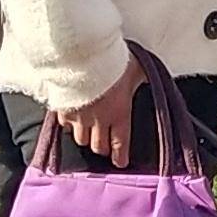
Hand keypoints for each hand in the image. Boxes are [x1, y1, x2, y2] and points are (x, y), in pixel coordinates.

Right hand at [48, 45, 170, 166]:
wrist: (83, 54)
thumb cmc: (113, 61)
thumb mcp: (137, 68)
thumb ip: (143, 77)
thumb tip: (153, 77)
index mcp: (119, 113)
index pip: (120, 145)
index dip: (119, 157)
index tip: (120, 162)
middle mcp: (99, 120)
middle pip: (98, 146)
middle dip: (102, 147)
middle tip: (105, 144)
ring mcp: (79, 116)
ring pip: (80, 139)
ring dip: (86, 137)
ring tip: (88, 132)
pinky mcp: (62, 108)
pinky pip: (64, 125)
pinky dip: (69, 124)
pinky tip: (72, 119)